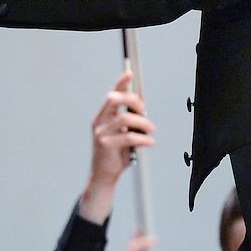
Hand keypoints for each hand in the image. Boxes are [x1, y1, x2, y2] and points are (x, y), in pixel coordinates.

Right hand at [78, 71, 155, 223]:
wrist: (103, 176)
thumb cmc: (114, 155)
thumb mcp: (121, 135)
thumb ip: (128, 123)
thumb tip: (143, 111)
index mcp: (102, 117)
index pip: (112, 95)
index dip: (120, 83)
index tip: (129, 73)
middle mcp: (99, 122)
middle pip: (114, 99)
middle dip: (133, 101)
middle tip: (144, 110)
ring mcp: (101, 133)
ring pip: (124, 118)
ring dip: (142, 122)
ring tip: (150, 129)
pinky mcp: (106, 145)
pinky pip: (128, 136)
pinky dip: (143, 138)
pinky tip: (149, 142)